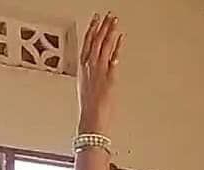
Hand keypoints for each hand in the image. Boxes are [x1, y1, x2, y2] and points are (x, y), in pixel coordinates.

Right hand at [77, 12, 122, 135]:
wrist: (92, 121)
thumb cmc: (90, 111)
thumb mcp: (88, 90)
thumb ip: (93, 78)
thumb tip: (98, 76)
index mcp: (83, 70)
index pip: (87, 44)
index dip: (91, 31)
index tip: (95, 20)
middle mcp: (89, 68)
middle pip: (95, 41)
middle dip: (101, 26)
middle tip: (108, 15)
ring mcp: (99, 71)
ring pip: (103, 46)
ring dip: (109, 31)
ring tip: (114, 20)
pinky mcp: (109, 77)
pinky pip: (113, 58)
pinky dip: (117, 46)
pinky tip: (120, 37)